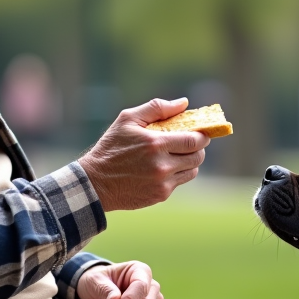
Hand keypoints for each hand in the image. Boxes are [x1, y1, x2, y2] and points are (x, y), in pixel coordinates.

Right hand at [78, 98, 208, 211]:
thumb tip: (183, 103)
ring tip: (177, 155)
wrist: (96, 182)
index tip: (201, 132)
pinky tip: (163, 168)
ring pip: (192, 171)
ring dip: (189, 161)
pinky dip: (176, 174)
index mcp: (156, 143)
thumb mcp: (128, 120)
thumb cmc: (111, 147)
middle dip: (198, 148)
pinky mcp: (160, 195)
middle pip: (198, 157)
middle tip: (191, 143)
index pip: (194, 140)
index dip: (202, 136)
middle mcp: (162, 165)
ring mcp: (162, 182)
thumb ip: (157, 108)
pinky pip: (179, 182)